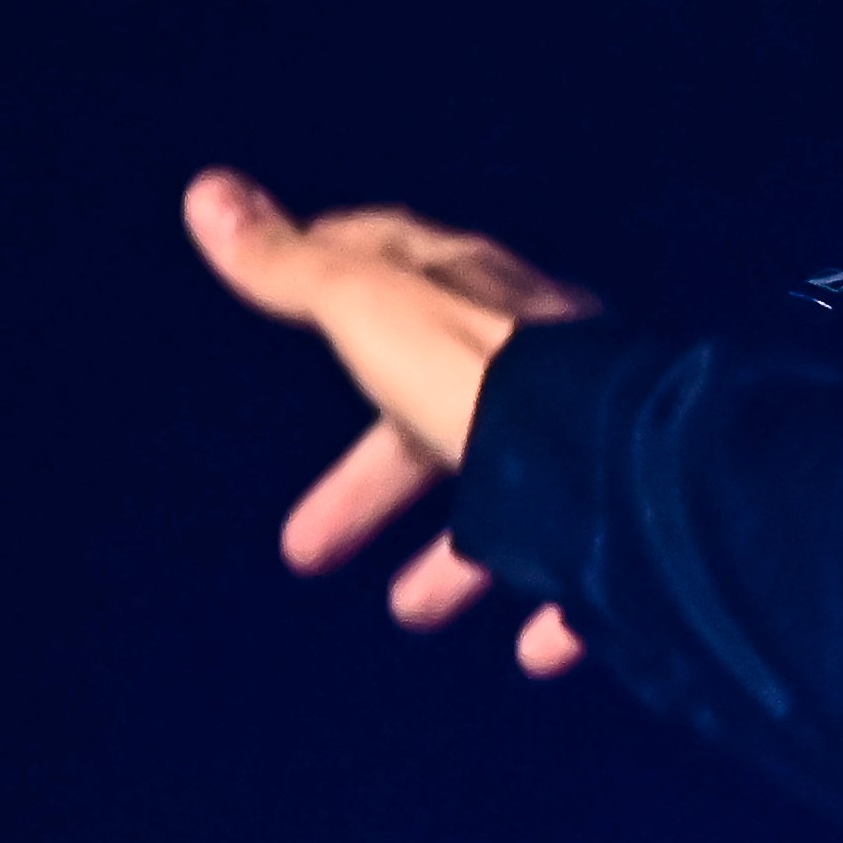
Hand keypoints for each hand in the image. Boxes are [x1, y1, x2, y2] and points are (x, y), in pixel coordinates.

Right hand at [181, 169, 601, 673]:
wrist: (622, 470)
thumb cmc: (486, 382)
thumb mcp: (375, 316)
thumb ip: (299, 271)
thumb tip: (208, 192)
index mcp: (478, 303)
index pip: (400, 268)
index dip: (341, 275)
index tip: (291, 295)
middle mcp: (541, 366)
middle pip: (441, 418)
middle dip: (372, 483)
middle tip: (304, 550)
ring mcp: (592, 448)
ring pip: (515, 501)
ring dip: (456, 559)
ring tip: (411, 612)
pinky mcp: (634, 530)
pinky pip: (594, 573)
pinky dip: (559, 614)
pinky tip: (535, 650)